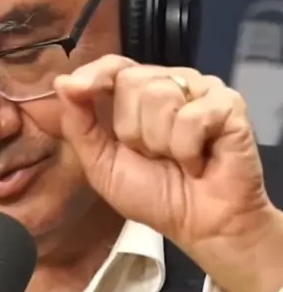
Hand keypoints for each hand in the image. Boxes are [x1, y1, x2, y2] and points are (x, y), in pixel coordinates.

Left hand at [54, 56, 272, 250]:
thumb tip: (62, 81)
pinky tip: (198, 161)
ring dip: (161, 143)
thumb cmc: (155, 196)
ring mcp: (202, 90)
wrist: (200, 226)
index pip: (114, 65)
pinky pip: (191, 116)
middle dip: (133, 131)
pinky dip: (187, 149)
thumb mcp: (102, 164)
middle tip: (153, 156)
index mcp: (140, 94)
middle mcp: (171, 83)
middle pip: (132, 80)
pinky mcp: (229, 105)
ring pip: (160, 96)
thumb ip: (79, 124)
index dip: (96, 74)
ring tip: (177, 160)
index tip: (78, 89)